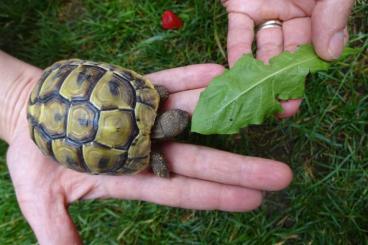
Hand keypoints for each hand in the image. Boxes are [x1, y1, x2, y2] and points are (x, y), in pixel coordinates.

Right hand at [5, 62, 291, 243]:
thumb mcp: (41, 200)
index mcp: (130, 174)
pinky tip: (218, 73)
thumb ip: (59, 232)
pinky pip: (166, 80)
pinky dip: (189, 77)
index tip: (254, 201)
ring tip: (265, 111)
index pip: (181, 189)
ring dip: (225, 111)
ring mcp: (143, 114)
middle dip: (239, 167)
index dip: (216, 195)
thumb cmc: (35, 157)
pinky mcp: (134, 87)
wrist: (28, 113)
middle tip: (281, 175)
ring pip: (190, 115)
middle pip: (197, 158)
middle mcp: (146, 145)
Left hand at [222, 0, 352, 116]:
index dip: (300, 80)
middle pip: (284, 58)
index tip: (291, 105)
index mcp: (318, 15)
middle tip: (269, 110)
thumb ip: (333, 15)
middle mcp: (292, 18)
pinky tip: (235, 73)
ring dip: (256, 75)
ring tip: (250, 98)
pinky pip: (238, 34)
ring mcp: (266, 13)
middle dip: (277, 85)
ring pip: (261, 50)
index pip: (310, 54)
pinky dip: (236, 54)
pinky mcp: (241, 6)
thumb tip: (330, 55)